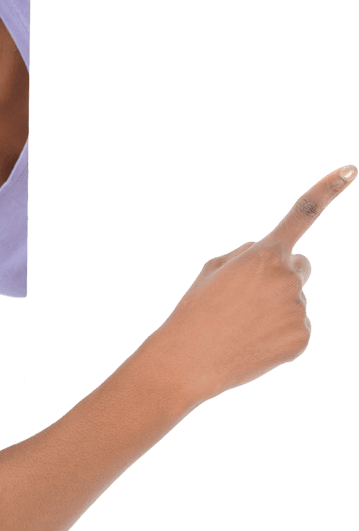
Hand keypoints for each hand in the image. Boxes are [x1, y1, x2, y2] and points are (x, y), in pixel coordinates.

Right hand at [149, 164, 357, 405]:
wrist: (188, 361)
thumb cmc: (197, 310)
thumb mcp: (214, 268)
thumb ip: (250, 255)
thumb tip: (281, 260)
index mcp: (264, 254)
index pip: (303, 214)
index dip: (328, 189)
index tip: (350, 169)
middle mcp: (289, 278)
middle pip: (300, 266)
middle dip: (282, 275)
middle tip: (248, 298)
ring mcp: (299, 309)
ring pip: (295, 299)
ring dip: (276, 307)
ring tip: (243, 325)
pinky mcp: (303, 337)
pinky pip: (297, 326)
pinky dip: (280, 334)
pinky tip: (255, 342)